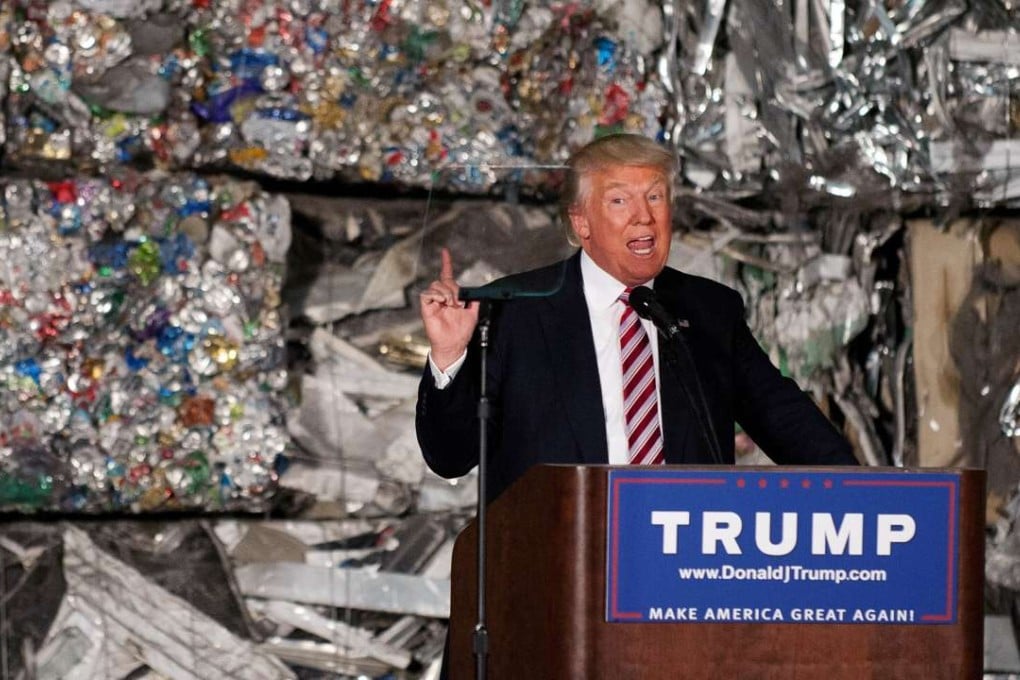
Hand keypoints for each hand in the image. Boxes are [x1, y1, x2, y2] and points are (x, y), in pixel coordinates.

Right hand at [419, 248, 479, 369]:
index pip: (446, 275)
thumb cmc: (461, 332)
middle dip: (453, 288)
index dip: (446, 263)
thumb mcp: (473, 313)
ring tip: (451, 304)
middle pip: (443, 281)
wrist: (454, 345)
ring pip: (435, 286)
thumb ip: (475, 300)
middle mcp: (441, 297)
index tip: (445, 252)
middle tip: (458, 302)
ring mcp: (433, 302)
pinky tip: (442, 302)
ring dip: (446, 292)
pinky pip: (426, 295)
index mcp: (451, 296)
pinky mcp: (426, 308)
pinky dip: (435, 295)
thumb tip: (477, 291)